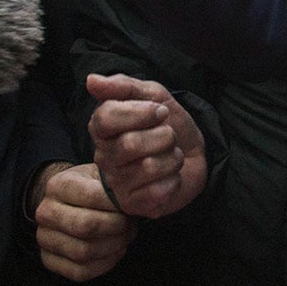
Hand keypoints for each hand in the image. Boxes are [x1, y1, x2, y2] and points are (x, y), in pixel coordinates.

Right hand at [33, 162, 135, 280]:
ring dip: (113, 246)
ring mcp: (44, 238)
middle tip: (131, 224)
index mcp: (57, 185)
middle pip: (86, 227)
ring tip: (125, 236)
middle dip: (117, 227)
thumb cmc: (93, 189)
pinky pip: (80, 271)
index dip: (117, 204)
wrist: (69, 203)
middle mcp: (45, 212)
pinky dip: (105, 264)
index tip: (132, 206)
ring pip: (84, 252)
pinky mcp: (49, 260)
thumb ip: (118, 187)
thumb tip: (140, 203)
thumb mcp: (103, 177)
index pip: (91, 196)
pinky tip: (115, 251)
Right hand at [87, 73, 207, 217]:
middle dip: (163, 136)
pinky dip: (173, 181)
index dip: (139, 113)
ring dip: (172, 158)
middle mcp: (104, 157)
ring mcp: (118, 183)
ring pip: (148, 168)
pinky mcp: (135, 205)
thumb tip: (92, 80)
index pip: (105, 118)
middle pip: (129, 145)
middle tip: (170, 136)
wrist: (194, 154)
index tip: (161, 111)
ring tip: (172, 156)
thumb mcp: (152, 95)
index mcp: (102, 129)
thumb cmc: (169, 124)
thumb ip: (124, 87)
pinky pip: (156, 192)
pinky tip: (171, 177)